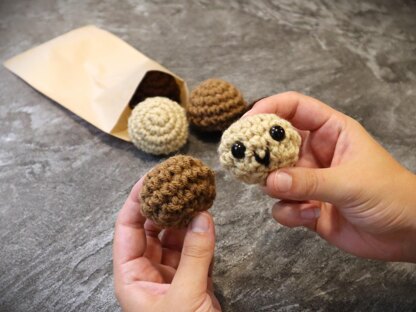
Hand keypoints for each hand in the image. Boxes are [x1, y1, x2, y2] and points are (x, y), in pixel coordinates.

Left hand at [113, 177, 220, 311]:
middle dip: (165, 205)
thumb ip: (194, 256)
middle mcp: (148, 273)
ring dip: (186, 218)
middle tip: (179, 182)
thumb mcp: (184, 296)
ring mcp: (171, 276)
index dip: (137, 201)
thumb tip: (203, 216)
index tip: (152, 178)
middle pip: (152, 229)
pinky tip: (206, 218)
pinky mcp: (193, 281)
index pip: (127, 228)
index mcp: (132, 277)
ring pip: (175, 238)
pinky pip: (194, 250)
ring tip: (196, 195)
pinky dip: (201, 235)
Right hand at [246, 92, 415, 261]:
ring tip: (295, 198)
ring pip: (273, 177)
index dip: (268, 109)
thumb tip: (269, 182)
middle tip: (244, 163)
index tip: (246, 124)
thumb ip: (309, 182)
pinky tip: (312, 216)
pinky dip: (289, 213)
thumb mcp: (351, 182)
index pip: (294, 108)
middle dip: (260, 154)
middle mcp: (314, 152)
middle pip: (274, 143)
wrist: (405, 235)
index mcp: (330, 131)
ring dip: (275, 189)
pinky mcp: (304, 205)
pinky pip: (281, 206)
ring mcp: (307, 179)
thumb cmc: (390, 195)